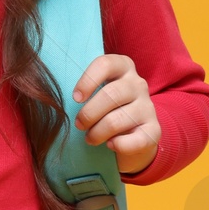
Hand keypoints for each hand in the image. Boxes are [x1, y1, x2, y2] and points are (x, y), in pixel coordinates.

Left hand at [71, 54, 159, 174]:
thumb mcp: (96, 93)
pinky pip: (135, 140)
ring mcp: (148, 107)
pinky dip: (119, 145)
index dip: (87, 81)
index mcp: (123, 67)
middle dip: (89, 113)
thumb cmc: (105, 111)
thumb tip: (54, 95)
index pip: (105, 64)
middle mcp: (138, 84)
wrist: (133, 138)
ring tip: (90, 139)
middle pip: (111, 94)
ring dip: (97, 133)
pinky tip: (111, 145)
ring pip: (117, 120)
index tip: (75, 98)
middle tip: (79, 125)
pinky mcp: (154, 130)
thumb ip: (83, 89)